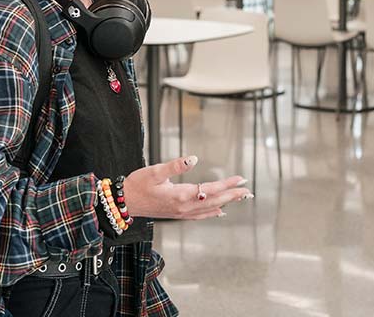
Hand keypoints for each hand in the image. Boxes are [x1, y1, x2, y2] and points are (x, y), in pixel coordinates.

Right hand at [121, 156, 250, 220]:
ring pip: (210, 209)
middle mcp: (184, 207)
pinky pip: (200, 215)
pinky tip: (219, 211)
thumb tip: (192, 159)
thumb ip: (175, 165)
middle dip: (232, 195)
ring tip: (239, 197)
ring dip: (226, 202)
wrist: (124, 203)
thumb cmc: (137, 185)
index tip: (241, 179)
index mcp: (181, 195)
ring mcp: (181, 213)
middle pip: (214, 201)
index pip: (210, 189)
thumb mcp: (154, 171)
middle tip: (248, 190)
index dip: (227, 184)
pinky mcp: (177, 214)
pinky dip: (212, 213)